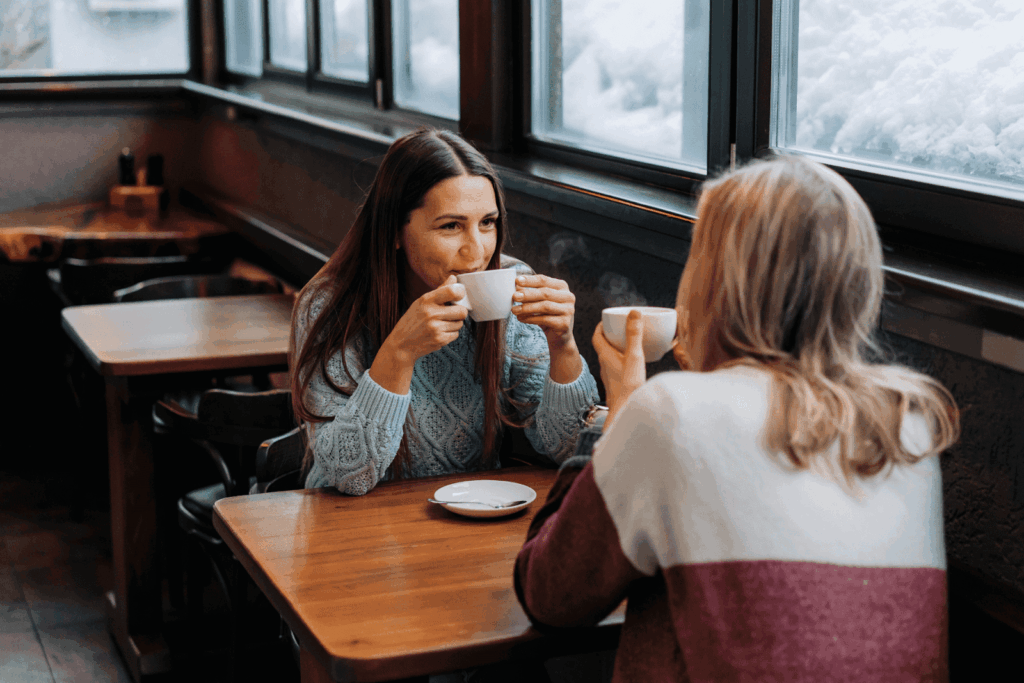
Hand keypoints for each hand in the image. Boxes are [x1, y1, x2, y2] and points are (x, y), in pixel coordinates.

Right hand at [370, 276, 467, 394]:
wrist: (401, 344)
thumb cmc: (412, 321)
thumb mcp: (421, 302)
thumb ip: (440, 290)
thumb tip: (454, 278)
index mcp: (426, 300)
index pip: (452, 291)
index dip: (460, 293)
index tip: (459, 296)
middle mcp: (431, 313)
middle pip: (462, 311)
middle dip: (459, 313)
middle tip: (451, 314)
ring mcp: (435, 328)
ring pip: (460, 324)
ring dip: (454, 324)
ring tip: (441, 324)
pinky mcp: (439, 340)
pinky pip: (456, 335)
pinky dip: (450, 334)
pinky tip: (439, 333)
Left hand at [513, 273, 582, 383]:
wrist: (559, 336)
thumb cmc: (547, 314)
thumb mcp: (539, 301)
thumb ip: (531, 293)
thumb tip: (516, 287)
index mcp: (562, 286)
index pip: (544, 280)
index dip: (530, 280)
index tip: (516, 281)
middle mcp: (568, 297)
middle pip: (545, 293)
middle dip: (528, 294)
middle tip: (514, 296)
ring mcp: (568, 310)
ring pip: (545, 306)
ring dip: (527, 308)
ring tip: (514, 310)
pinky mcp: (565, 323)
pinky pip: (545, 319)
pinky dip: (530, 319)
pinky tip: (521, 318)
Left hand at [593, 310, 645, 423]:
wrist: (626, 413)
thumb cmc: (628, 387)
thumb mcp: (634, 356)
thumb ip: (634, 335)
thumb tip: (633, 312)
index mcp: (605, 355)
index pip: (597, 336)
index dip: (600, 326)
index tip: (608, 319)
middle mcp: (605, 365)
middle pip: (603, 346)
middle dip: (611, 335)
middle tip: (621, 328)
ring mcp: (610, 376)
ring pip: (610, 357)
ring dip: (617, 348)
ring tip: (630, 343)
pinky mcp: (617, 385)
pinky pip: (617, 368)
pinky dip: (623, 360)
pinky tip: (634, 364)